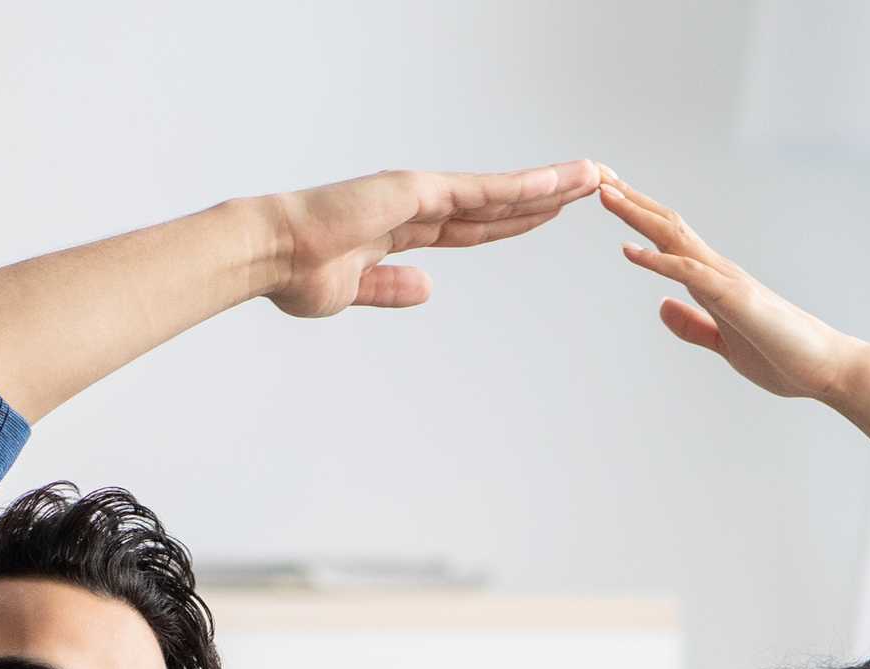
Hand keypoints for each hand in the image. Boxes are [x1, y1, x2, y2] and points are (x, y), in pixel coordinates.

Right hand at [259, 162, 602, 317]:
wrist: (273, 255)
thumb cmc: (300, 273)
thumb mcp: (356, 290)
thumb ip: (392, 287)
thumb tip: (427, 289)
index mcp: (404, 229)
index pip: (475, 227)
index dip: (515, 221)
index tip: (550, 215)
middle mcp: (418, 204)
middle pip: (499, 203)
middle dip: (547, 197)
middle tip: (592, 187)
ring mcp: (420, 194)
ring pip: (502, 192)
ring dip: (552, 185)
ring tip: (597, 177)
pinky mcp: (418, 192)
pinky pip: (483, 193)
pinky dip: (524, 188)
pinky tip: (560, 185)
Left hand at [598, 175, 869, 401]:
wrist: (827, 368)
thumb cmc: (782, 355)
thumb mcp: (724, 343)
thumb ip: (693, 325)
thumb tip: (661, 307)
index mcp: (714, 281)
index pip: (669, 239)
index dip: (638, 216)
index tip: (609, 195)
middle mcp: (719, 271)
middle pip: (668, 226)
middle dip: (631, 201)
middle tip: (597, 176)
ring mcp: (728, 282)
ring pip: (676, 238)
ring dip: (638, 216)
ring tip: (606, 195)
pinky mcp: (736, 300)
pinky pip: (691, 274)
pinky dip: (658, 260)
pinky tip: (630, 252)